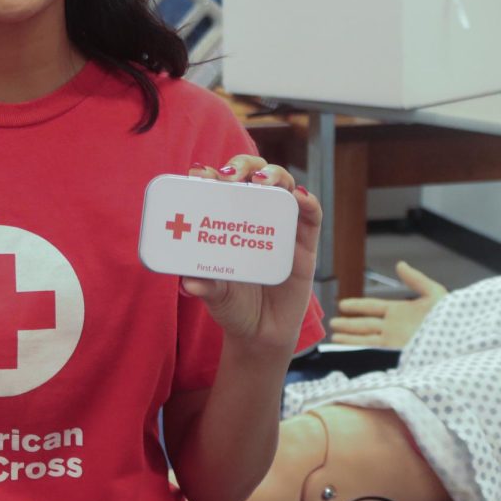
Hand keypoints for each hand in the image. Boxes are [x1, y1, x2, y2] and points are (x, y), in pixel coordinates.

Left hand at [182, 157, 320, 351]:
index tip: (199, 173)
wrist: (260, 334)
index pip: (220, 187)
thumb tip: (188, 282)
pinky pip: (311, 216)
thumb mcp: (215, 295)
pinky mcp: (304, 244)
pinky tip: (299, 196)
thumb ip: (205, 286)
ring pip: (282, 186)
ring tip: (262, 180)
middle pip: (253, 176)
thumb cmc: (232, 306)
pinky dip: (308, 201)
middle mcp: (253, 217)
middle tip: (231, 175)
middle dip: (243, 166)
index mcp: (226, 221)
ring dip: (274, 175)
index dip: (211, 174)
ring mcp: (280, 227)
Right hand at [329, 261, 446, 348]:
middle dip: (348, 323)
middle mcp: (393, 327)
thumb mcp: (434, 293)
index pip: (372, 307)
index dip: (357, 305)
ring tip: (334, 336)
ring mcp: (392, 341)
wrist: (458, 341)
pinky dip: (357, 349)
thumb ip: (415, 279)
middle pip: (364, 324)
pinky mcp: (394, 354)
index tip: (342, 304)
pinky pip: (370, 350)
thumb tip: (400, 264)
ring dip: (349, 336)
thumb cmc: (451, 318)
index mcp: (400, 312)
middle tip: (332, 322)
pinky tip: (346, 348)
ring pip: (364, 338)